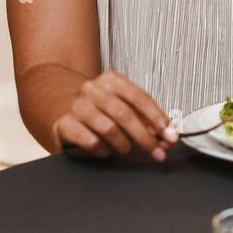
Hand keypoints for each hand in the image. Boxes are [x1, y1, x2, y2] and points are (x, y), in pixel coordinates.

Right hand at [53, 70, 175, 160]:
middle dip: (145, 136)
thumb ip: (145, 120)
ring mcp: (76, 106)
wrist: (63, 110)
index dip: (156, 117)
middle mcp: (92, 90)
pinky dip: (103, 150)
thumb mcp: (123, 108)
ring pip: (108, 128)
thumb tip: (168, 137)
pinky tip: (105, 151)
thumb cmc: (100, 111)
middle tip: (157, 151)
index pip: (139, 97)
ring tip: (127, 149)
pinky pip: (90, 141)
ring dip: (124, 144)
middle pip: (124, 114)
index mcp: (110, 80)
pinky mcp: (64, 124)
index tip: (169, 133)